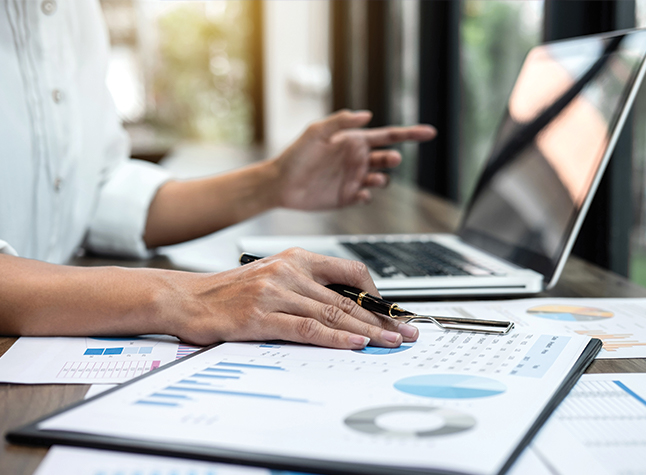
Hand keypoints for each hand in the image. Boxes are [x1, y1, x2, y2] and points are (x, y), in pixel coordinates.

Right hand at [167, 248, 418, 347]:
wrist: (187, 297)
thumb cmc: (231, 292)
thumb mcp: (273, 277)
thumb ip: (307, 287)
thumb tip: (346, 308)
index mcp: (295, 259)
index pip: (349, 271)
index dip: (376, 293)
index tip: (392, 312)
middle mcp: (289, 271)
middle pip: (347, 297)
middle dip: (382, 318)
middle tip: (407, 331)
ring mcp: (275, 293)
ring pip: (333, 312)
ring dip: (368, 331)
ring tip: (391, 343)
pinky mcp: (261, 317)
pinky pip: (307, 328)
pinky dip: (335, 337)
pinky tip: (355, 344)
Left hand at [272, 110, 436, 209]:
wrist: (280, 183)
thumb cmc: (296, 154)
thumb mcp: (317, 131)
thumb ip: (341, 122)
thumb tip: (367, 115)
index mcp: (354, 140)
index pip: (388, 136)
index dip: (410, 134)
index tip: (430, 133)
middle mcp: (357, 159)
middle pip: (387, 159)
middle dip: (392, 159)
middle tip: (389, 160)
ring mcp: (353, 179)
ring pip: (380, 179)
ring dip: (381, 178)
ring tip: (372, 179)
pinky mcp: (347, 197)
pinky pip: (366, 197)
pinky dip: (368, 195)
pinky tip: (359, 193)